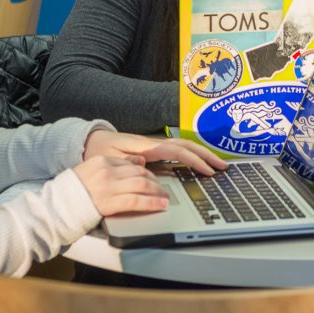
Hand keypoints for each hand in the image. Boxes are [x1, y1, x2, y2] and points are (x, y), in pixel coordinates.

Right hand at [72, 155, 169, 215]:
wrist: (55, 207)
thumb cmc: (70, 192)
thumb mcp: (88, 171)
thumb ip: (110, 168)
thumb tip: (136, 165)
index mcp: (101, 161)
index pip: (131, 163)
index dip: (145, 172)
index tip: (152, 179)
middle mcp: (107, 171)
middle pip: (139, 172)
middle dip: (154, 182)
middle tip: (162, 189)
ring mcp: (108, 186)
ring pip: (142, 185)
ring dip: (157, 192)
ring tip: (164, 198)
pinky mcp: (109, 202)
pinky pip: (136, 200)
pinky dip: (151, 203)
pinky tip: (159, 205)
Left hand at [83, 130, 227, 176]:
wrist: (90, 141)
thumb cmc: (99, 151)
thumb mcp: (108, 159)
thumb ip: (125, 163)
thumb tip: (144, 165)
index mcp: (145, 146)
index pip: (177, 151)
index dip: (194, 161)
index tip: (207, 171)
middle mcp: (153, 144)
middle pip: (186, 146)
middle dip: (206, 155)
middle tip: (223, 167)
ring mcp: (154, 146)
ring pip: (184, 147)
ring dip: (202, 154)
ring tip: (217, 165)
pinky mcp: (152, 151)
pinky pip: (177, 152)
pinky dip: (192, 156)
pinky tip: (199, 164)